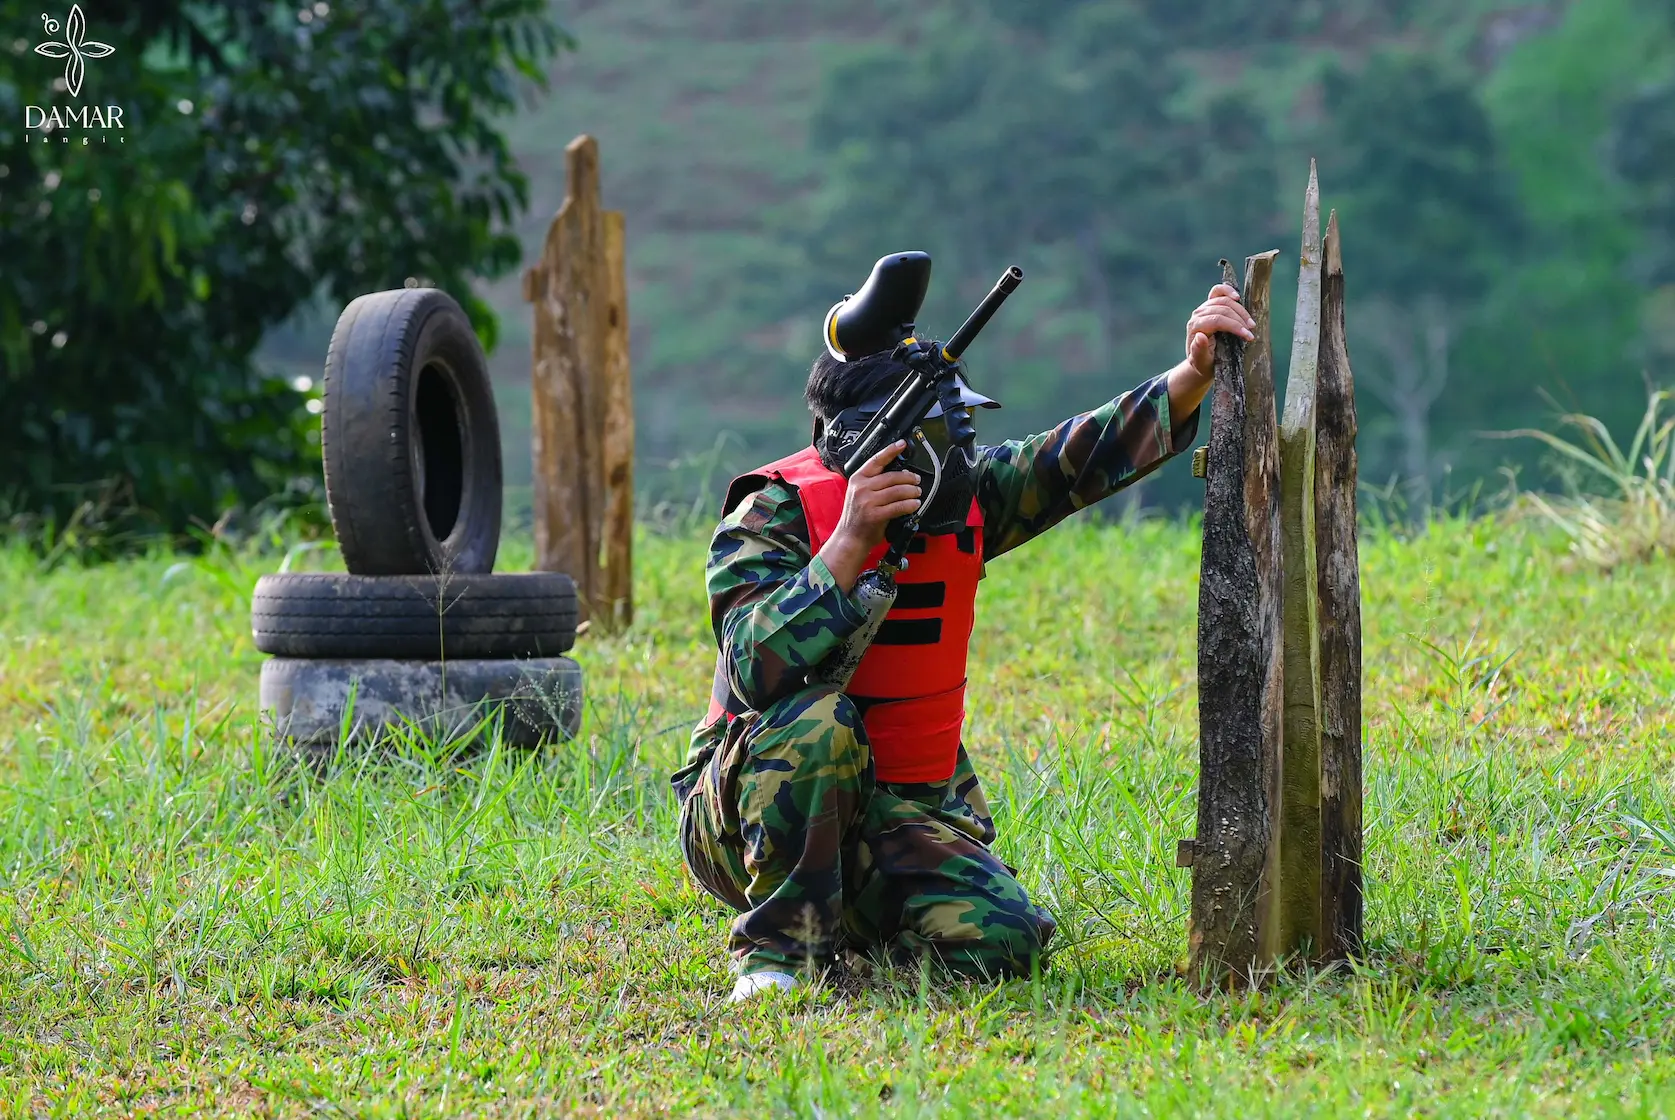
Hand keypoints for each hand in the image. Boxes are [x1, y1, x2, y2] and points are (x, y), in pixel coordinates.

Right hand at [818, 440, 920, 591]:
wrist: (850, 537)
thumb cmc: (857, 516)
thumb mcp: (860, 493)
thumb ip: (874, 482)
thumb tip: (900, 474)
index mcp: (858, 479)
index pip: (877, 460)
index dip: (891, 451)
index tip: (902, 444)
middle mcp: (861, 488)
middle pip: (892, 476)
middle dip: (909, 477)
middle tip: (917, 480)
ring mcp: (867, 501)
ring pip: (897, 490)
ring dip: (912, 491)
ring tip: (917, 493)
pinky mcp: (875, 515)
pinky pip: (898, 506)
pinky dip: (910, 505)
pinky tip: (915, 504)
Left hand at [1184, 283, 1256, 379]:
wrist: (1201, 360)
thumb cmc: (1202, 363)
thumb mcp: (1201, 362)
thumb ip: (1199, 351)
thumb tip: (1201, 336)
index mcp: (1194, 327)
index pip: (1217, 320)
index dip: (1234, 326)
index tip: (1248, 336)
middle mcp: (1198, 315)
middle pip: (1223, 310)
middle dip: (1239, 320)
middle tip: (1251, 332)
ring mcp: (1204, 307)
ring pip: (1224, 301)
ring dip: (1241, 311)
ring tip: (1251, 324)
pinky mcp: (1210, 304)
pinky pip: (1217, 291)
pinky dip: (1228, 291)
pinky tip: (1238, 297)